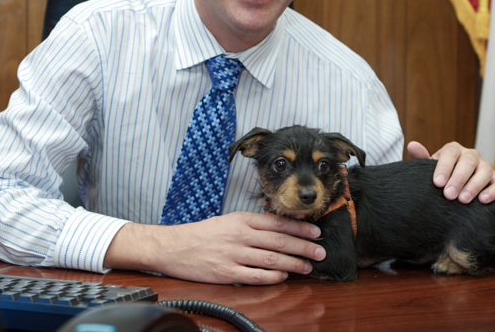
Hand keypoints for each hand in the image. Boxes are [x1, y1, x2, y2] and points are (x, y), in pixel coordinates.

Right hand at [103, 212, 325, 284]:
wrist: (174, 246)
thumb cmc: (203, 234)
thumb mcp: (229, 220)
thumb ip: (253, 225)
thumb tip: (280, 230)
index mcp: (242, 219)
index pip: (277, 222)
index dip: (300, 227)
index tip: (316, 231)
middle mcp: (240, 235)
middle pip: (279, 240)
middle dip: (304, 246)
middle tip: (320, 251)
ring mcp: (234, 254)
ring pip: (271, 258)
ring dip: (293, 262)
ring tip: (308, 265)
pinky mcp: (226, 272)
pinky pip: (255, 275)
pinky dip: (272, 275)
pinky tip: (284, 276)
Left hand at [406, 141, 494, 203]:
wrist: (452, 189)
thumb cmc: (439, 178)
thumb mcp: (428, 169)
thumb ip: (421, 158)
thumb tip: (412, 145)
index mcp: (453, 150)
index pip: (450, 153)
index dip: (444, 167)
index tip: (437, 183)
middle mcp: (471, 155)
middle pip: (468, 161)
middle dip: (458, 178)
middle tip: (449, 195)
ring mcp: (485, 166)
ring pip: (485, 171)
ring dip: (474, 185)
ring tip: (463, 200)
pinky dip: (493, 191)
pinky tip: (483, 200)